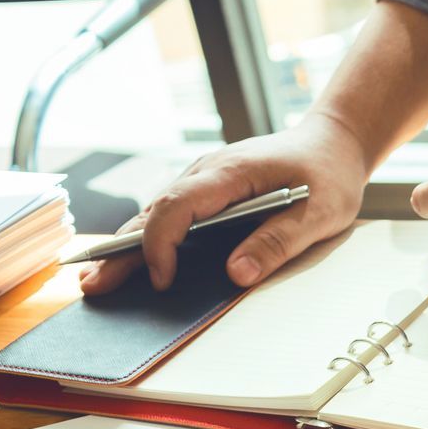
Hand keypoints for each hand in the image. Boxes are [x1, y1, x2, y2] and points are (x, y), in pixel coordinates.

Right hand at [79, 113, 368, 294]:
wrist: (334, 143)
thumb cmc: (328, 175)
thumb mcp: (318, 215)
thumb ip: (277, 243)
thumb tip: (235, 275)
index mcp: (230, 173)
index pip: (178, 207)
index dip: (162, 244)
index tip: (161, 280)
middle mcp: (207, 173)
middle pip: (155, 212)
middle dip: (122, 250)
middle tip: (93, 285)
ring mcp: (205, 181)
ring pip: (157, 213)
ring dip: (128, 246)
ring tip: (99, 280)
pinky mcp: (209, 192)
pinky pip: (172, 215)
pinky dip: (150, 239)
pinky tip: (134, 263)